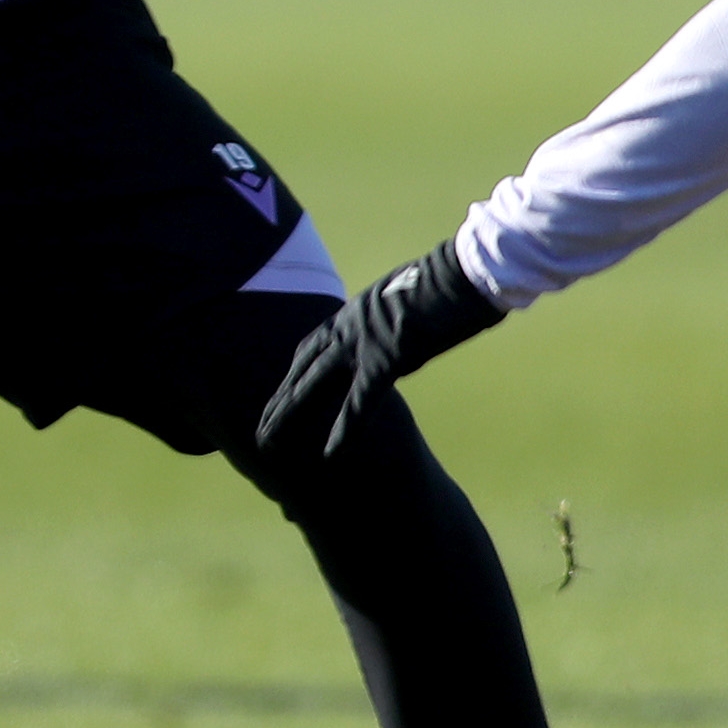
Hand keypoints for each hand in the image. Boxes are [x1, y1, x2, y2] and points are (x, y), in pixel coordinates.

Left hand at [255, 241, 503, 461]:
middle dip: (280, 398)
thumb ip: (395, 322)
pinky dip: (344, 429)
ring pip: (314, 383)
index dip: (296, 371)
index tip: (282, 391)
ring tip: (267, 443)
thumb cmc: (452, 282)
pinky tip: (330, 455)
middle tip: (259, 427)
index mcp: (357, 312)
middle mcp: (351, 325)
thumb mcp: (411, 299)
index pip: (314, 345)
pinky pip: (359, 401)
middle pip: (304, 367)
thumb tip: (401, 343)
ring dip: (289, 414)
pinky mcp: (386, 358)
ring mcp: (364, 341)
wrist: (467, 272)